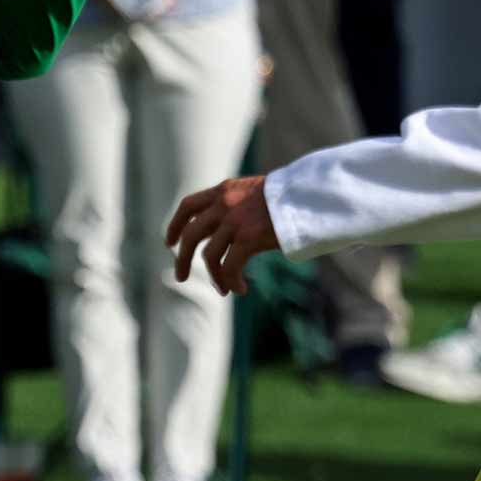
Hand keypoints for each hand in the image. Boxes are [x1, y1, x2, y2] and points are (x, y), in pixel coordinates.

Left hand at [167, 175, 279, 295]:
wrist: (311, 195)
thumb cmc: (290, 198)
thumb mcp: (254, 193)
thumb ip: (235, 205)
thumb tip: (221, 230)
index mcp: (225, 190)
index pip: (189, 205)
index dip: (176, 225)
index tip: (170, 242)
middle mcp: (225, 203)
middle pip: (191, 233)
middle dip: (182, 258)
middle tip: (180, 276)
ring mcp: (235, 221)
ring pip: (209, 255)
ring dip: (214, 277)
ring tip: (223, 289)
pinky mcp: (248, 238)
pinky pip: (230, 266)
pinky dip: (232, 281)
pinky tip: (241, 289)